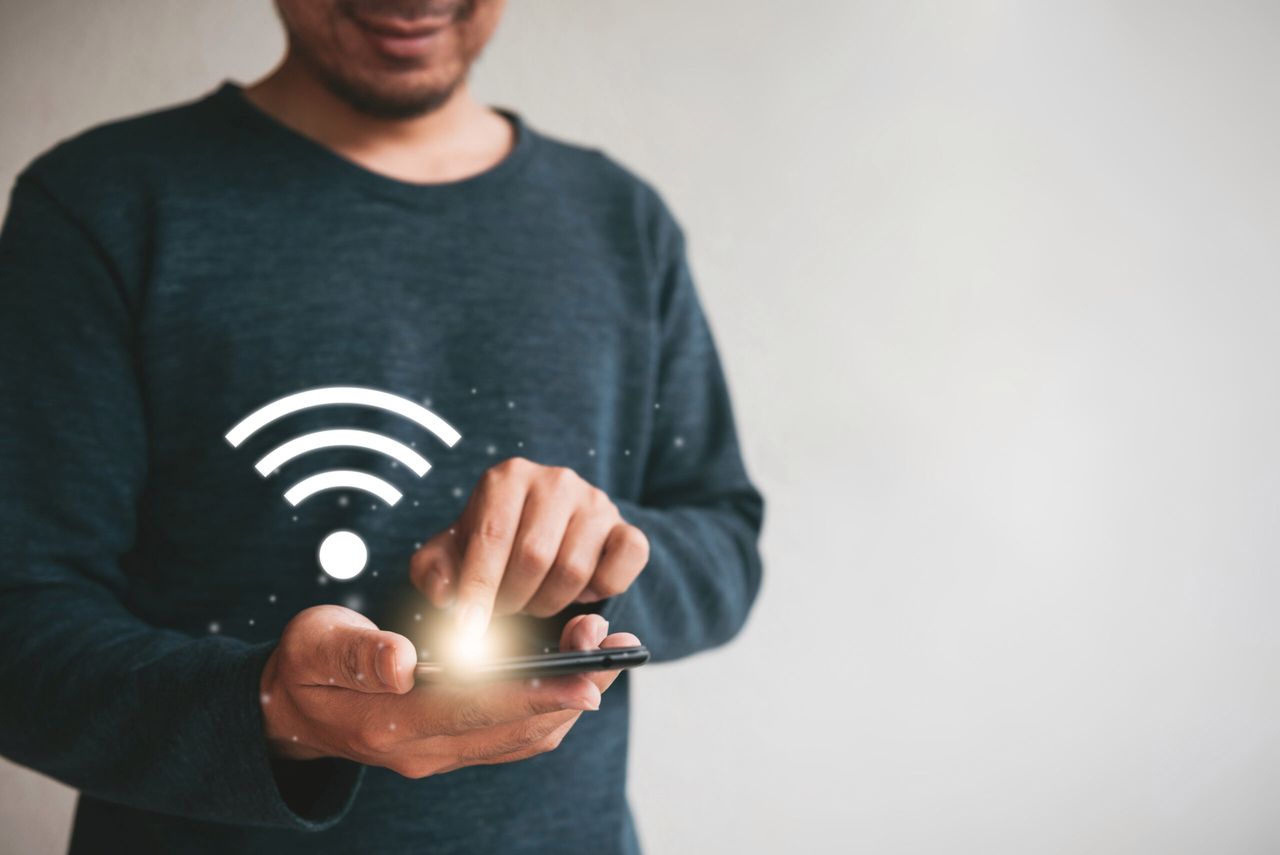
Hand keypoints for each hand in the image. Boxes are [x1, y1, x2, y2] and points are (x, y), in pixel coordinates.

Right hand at [260, 606, 637, 776]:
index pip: (476, 711)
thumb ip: (357, 651)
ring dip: (569, 700)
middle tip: (613, 649)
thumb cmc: (305, 665)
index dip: (534, 694)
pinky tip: (575, 676)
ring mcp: (441, 755)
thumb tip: (405, 660)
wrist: (289, 710)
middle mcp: (425, 750)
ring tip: (606, 653)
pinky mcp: (453, 748)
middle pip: (514, 730)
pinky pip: (514, 739)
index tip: (585, 678)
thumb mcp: (314, 644)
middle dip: (571, 691)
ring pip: (523, 739)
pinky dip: (550, 709)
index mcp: (391, 723)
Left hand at [410, 457, 648, 637]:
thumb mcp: (452, 552)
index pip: (491, 537)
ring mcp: (596, 502)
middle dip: (513, 599)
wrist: (545, 530)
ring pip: (574, 569)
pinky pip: (623, 565)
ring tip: (532, 599)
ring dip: (549, 602)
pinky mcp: (626, 527)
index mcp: (508, 478)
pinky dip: (600, 590)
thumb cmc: (493, 543)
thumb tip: (445, 593)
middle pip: (534, 556)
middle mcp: (556, 481)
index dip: (479, 589)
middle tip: (502, 613)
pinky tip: (578, 590)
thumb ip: (434, 571)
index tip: (468, 631)